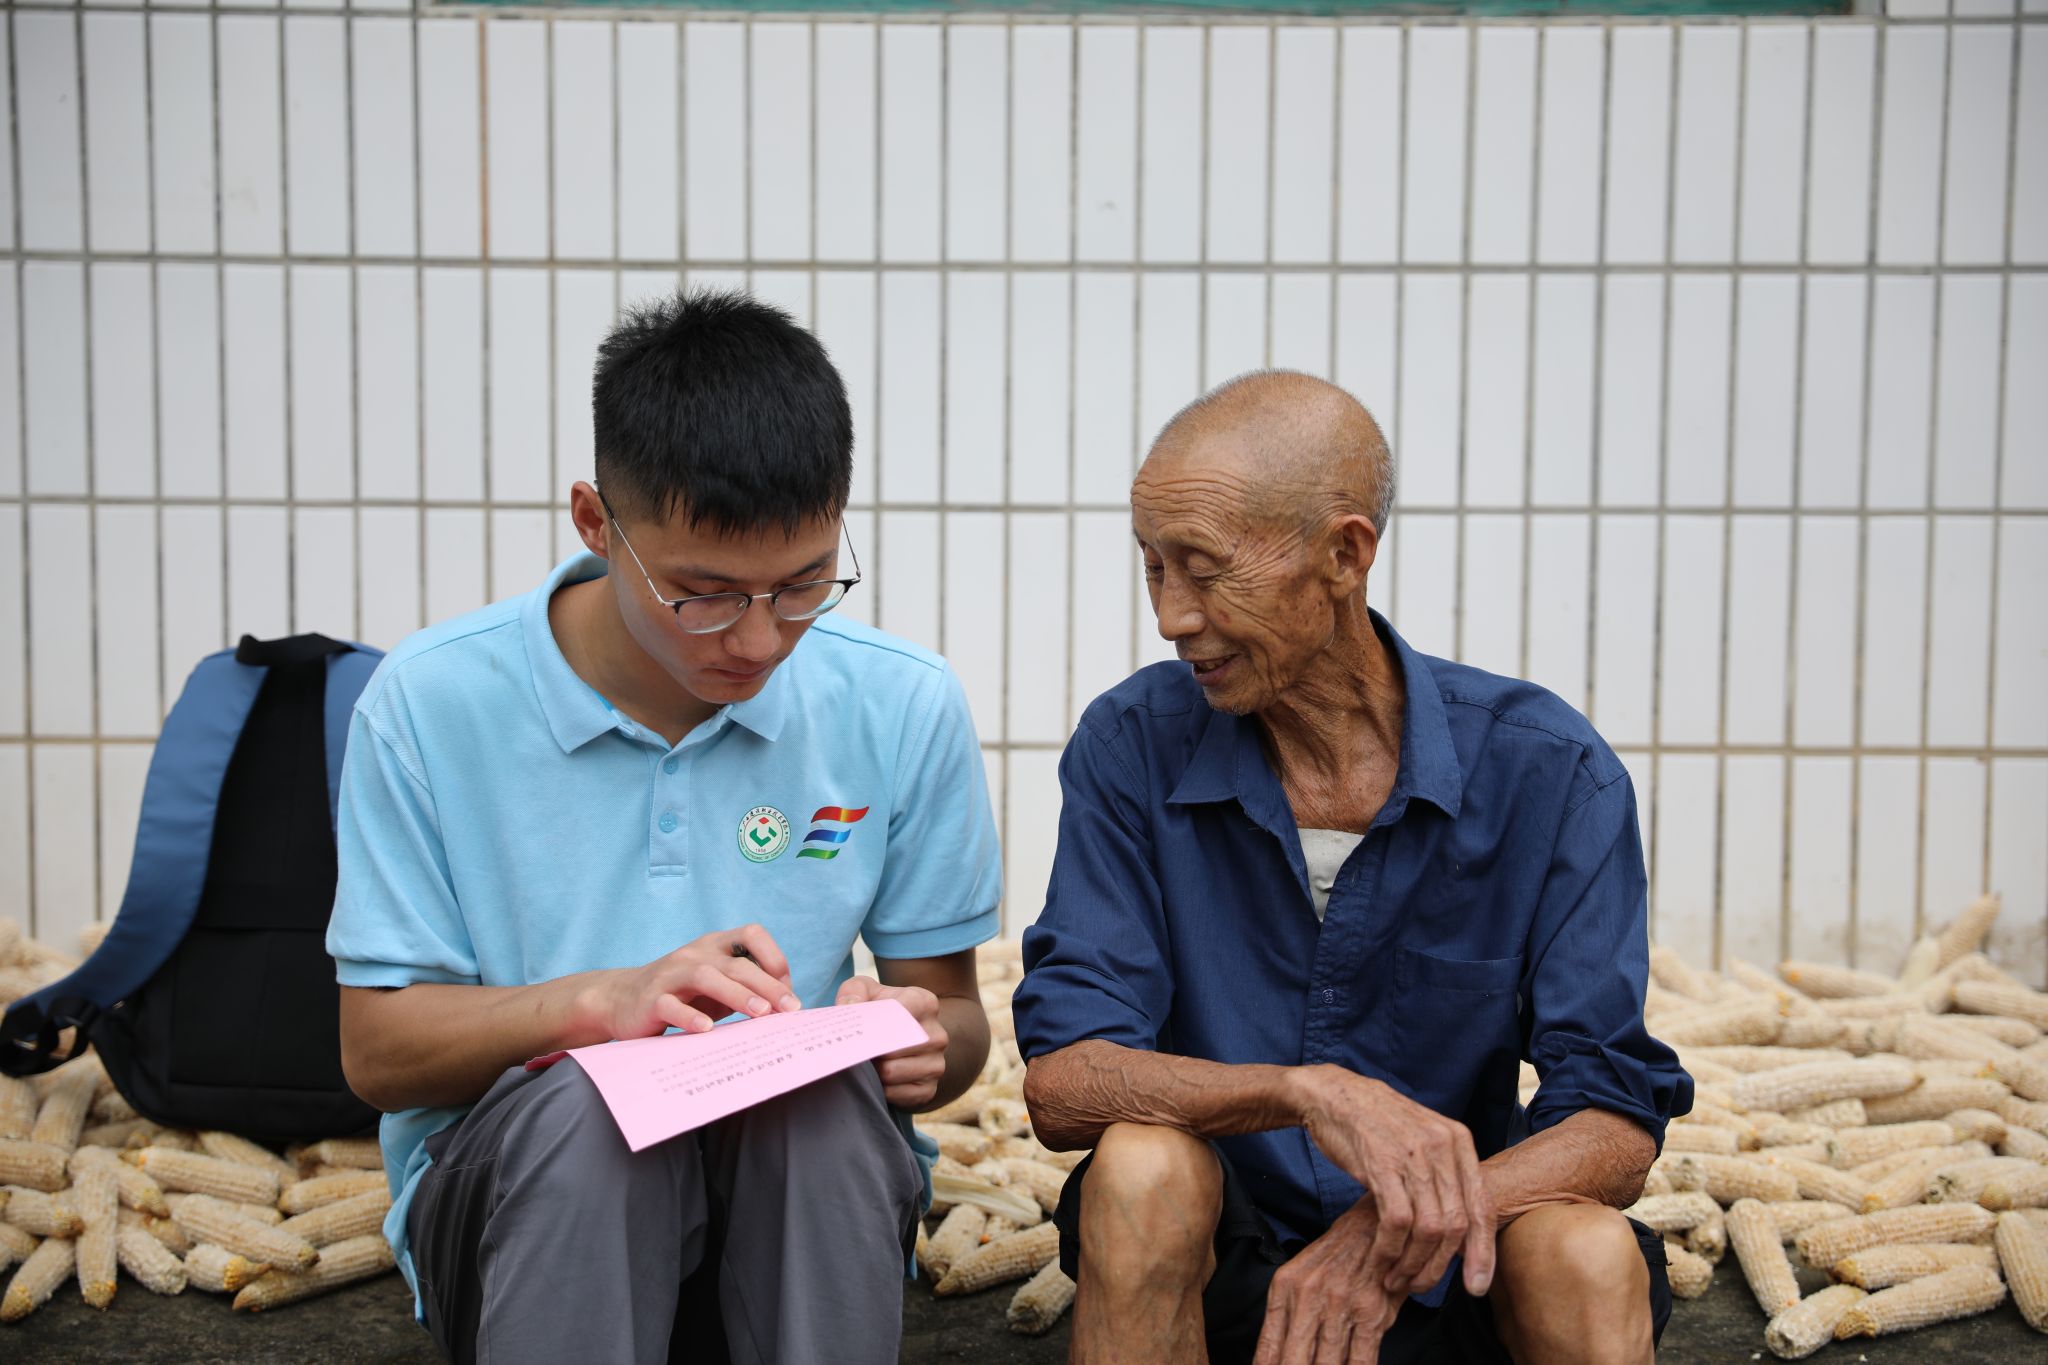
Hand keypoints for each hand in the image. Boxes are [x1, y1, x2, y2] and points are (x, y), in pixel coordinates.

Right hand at [582, 924, 801, 1039]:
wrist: (621, 1000)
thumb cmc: (683, 995)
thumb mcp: (718, 986)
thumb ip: (747, 987)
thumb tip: (789, 1005)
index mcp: (714, 945)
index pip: (752, 934)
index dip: (775, 957)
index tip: (789, 990)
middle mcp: (694, 954)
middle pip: (736, 963)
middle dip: (767, 985)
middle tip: (790, 1009)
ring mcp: (671, 975)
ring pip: (706, 977)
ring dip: (738, 995)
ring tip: (761, 1014)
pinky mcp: (651, 1000)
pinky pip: (671, 1005)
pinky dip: (690, 1016)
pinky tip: (707, 1030)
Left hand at [836, 975, 945, 1108]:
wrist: (900, 1042)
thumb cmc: (879, 1013)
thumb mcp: (866, 992)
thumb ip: (854, 990)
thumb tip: (848, 1007)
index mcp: (925, 1003)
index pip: (898, 1012)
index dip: (873, 1023)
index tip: (857, 1029)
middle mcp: (936, 1034)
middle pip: (891, 1046)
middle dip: (868, 1049)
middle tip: (852, 1049)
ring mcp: (936, 1064)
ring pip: (890, 1072)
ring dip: (871, 1071)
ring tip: (864, 1063)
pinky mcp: (929, 1090)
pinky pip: (896, 1094)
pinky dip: (880, 1089)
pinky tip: (876, 1080)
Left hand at [1253, 1196, 1401, 1364]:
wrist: (1371, 1226)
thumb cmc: (1332, 1258)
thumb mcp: (1296, 1277)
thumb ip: (1280, 1318)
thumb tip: (1265, 1362)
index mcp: (1284, 1287)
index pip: (1268, 1347)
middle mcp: (1309, 1296)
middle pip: (1294, 1360)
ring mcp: (1341, 1306)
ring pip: (1326, 1364)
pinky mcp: (1371, 1314)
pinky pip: (1360, 1360)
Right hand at [1295, 1067, 1493, 1298]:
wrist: (1334, 1096)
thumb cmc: (1378, 1126)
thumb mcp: (1423, 1142)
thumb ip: (1445, 1181)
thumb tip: (1464, 1236)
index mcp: (1459, 1141)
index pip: (1483, 1207)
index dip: (1483, 1253)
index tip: (1476, 1287)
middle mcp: (1443, 1146)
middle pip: (1458, 1224)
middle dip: (1441, 1267)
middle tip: (1423, 1287)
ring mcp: (1413, 1153)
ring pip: (1430, 1228)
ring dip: (1414, 1263)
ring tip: (1398, 1278)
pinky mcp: (1382, 1163)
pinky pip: (1397, 1221)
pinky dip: (1391, 1249)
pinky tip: (1382, 1261)